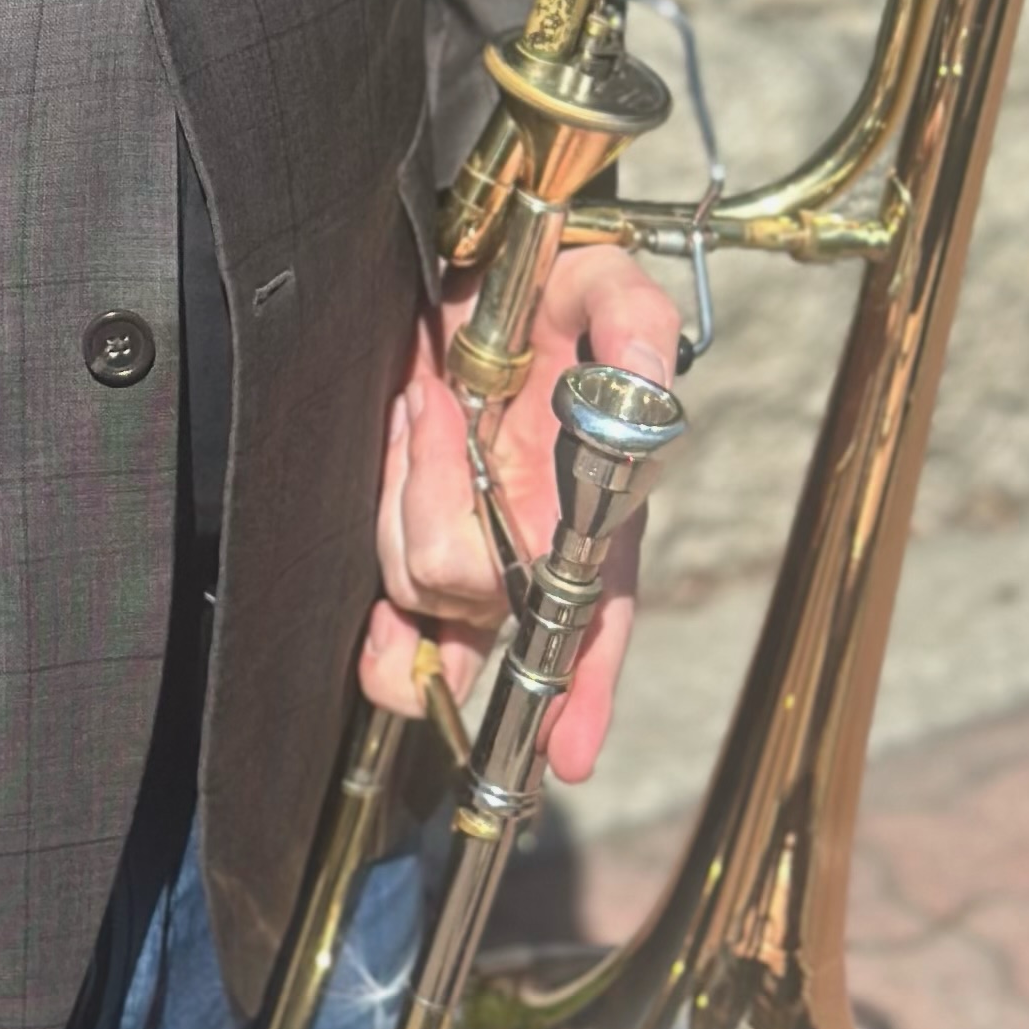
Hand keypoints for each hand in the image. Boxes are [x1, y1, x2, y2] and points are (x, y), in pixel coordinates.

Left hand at [362, 239, 681, 783]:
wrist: (481, 276)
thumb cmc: (558, 295)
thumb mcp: (607, 291)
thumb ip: (635, 327)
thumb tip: (647, 375)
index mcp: (596, 516)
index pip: (597, 619)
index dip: (586, 687)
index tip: (567, 751)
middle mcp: (539, 553)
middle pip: (474, 591)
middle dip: (438, 500)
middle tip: (445, 402)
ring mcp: (477, 554)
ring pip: (419, 586)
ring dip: (405, 485)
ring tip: (425, 405)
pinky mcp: (418, 539)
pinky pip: (394, 618)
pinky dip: (384, 629)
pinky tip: (381, 620)